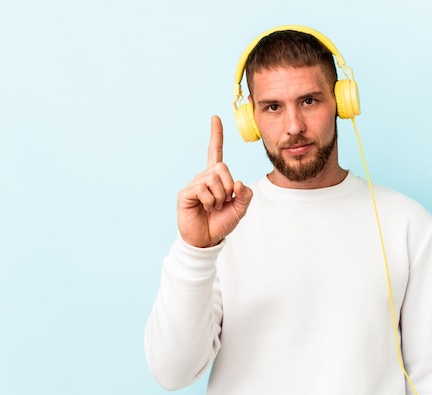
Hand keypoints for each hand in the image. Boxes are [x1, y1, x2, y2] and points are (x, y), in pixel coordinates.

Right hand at [177, 115, 252, 247]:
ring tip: (213, 207)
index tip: (215, 118)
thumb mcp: (240, 209)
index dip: (216, 135)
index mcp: (217, 177)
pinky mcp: (186, 193)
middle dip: (228, 187)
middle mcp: (204, 177)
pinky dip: (209, 201)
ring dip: (219, 197)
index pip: (216, 152)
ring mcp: (194, 184)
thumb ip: (245, 195)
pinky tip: (205, 208)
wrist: (206, 239)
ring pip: (214, 180)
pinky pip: (202, 189)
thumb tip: (238, 182)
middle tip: (223, 201)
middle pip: (222, 168)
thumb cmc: (221, 222)